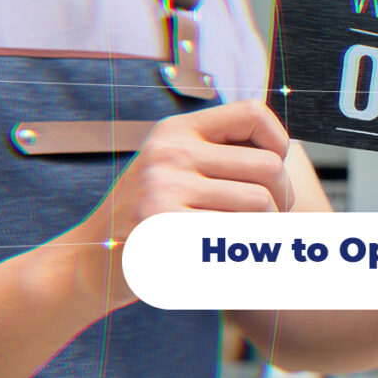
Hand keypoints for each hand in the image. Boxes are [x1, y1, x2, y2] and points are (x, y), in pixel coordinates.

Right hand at [79, 101, 294, 307]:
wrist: (90, 261)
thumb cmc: (148, 216)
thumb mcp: (175, 168)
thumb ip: (220, 154)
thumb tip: (288, 153)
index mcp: (176, 131)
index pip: (253, 114)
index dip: (278, 140)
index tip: (272, 171)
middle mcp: (170, 154)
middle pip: (269, 168)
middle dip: (283, 199)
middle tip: (272, 221)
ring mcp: (164, 191)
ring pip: (261, 207)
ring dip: (267, 230)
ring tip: (249, 242)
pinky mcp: (165, 232)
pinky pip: (238, 240)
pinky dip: (247, 256)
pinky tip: (231, 263)